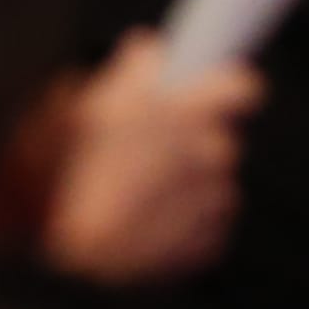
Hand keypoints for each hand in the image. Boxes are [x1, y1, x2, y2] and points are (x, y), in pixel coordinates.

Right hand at [42, 37, 259, 288]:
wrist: (69, 254)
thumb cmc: (65, 173)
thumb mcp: (81, 101)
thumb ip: (129, 71)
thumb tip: (149, 54)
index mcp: (185, 109)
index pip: (243, 86)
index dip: (223, 87)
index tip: (202, 92)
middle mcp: (210, 152)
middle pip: (217, 134)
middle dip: (186, 138)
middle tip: (141, 147)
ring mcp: (213, 200)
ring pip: (211, 178)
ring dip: (182, 179)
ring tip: (133, 189)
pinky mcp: (210, 240)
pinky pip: (205, 217)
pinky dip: (179, 215)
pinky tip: (141, 217)